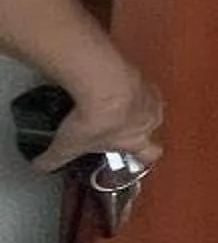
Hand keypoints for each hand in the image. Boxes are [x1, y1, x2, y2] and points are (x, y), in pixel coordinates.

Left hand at [37, 68, 162, 171]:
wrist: (104, 85)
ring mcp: (147, 96)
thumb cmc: (96, 118)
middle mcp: (148, 119)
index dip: (144, 157)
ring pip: (148, 103)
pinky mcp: (140, 76)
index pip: (150, 154)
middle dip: (138, 126)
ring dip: (135, 104)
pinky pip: (137, 82)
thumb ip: (54, 159)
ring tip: (113, 101)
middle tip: (118, 124)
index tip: (136, 155)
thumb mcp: (66, 146)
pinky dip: (127, 84)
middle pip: (152, 126)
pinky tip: (110, 83)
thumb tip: (41, 165)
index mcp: (136, 141)